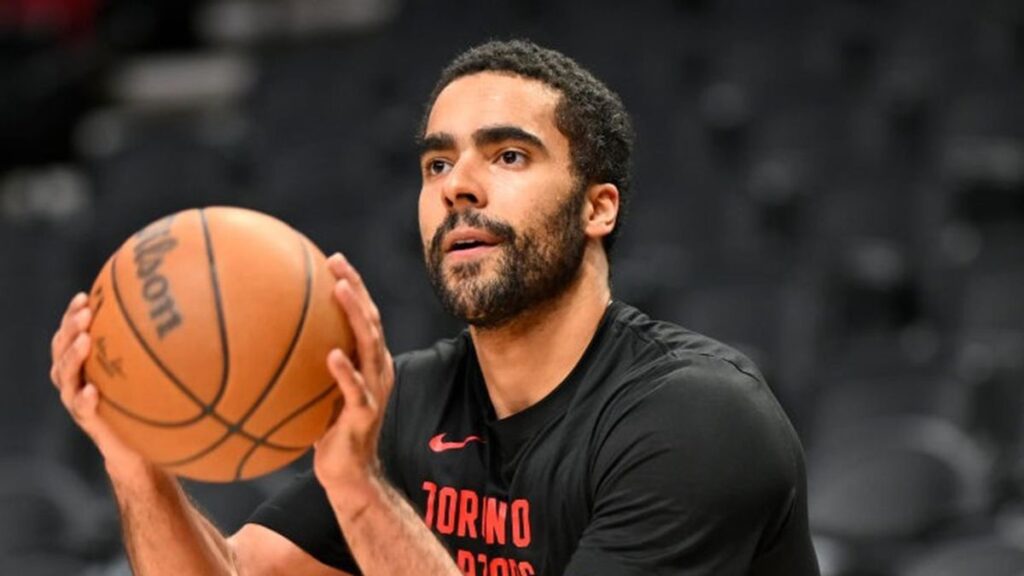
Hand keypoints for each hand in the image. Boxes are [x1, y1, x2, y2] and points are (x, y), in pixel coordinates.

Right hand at [50, 292, 148, 477]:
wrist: (138, 446)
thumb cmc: (144, 401)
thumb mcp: (148, 372)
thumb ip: (154, 348)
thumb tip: (184, 313)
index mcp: (86, 362)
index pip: (71, 332)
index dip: (72, 315)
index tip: (85, 296)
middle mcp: (77, 378)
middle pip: (62, 348)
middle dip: (71, 328)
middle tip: (85, 313)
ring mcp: (78, 400)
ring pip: (65, 376)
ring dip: (72, 357)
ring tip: (84, 341)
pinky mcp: (88, 421)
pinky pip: (82, 410)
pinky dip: (84, 400)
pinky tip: (92, 391)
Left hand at [313, 254, 395, 512]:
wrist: (350, 476)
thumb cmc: (326, 434)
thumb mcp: (314, 396)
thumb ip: (301, 370)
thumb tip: (258, 346)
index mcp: (368, 362)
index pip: (364, 315)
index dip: (352, 285)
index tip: (332, 260)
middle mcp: (377, 369)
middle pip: (370, 319)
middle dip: (355, 288)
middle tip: (337, 263)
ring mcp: (374, 390)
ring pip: (370, 344)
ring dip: (356, 315)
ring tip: (340, 290)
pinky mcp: (366, 414)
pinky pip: (355, 389)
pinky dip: (345, 371)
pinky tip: (331, 355)